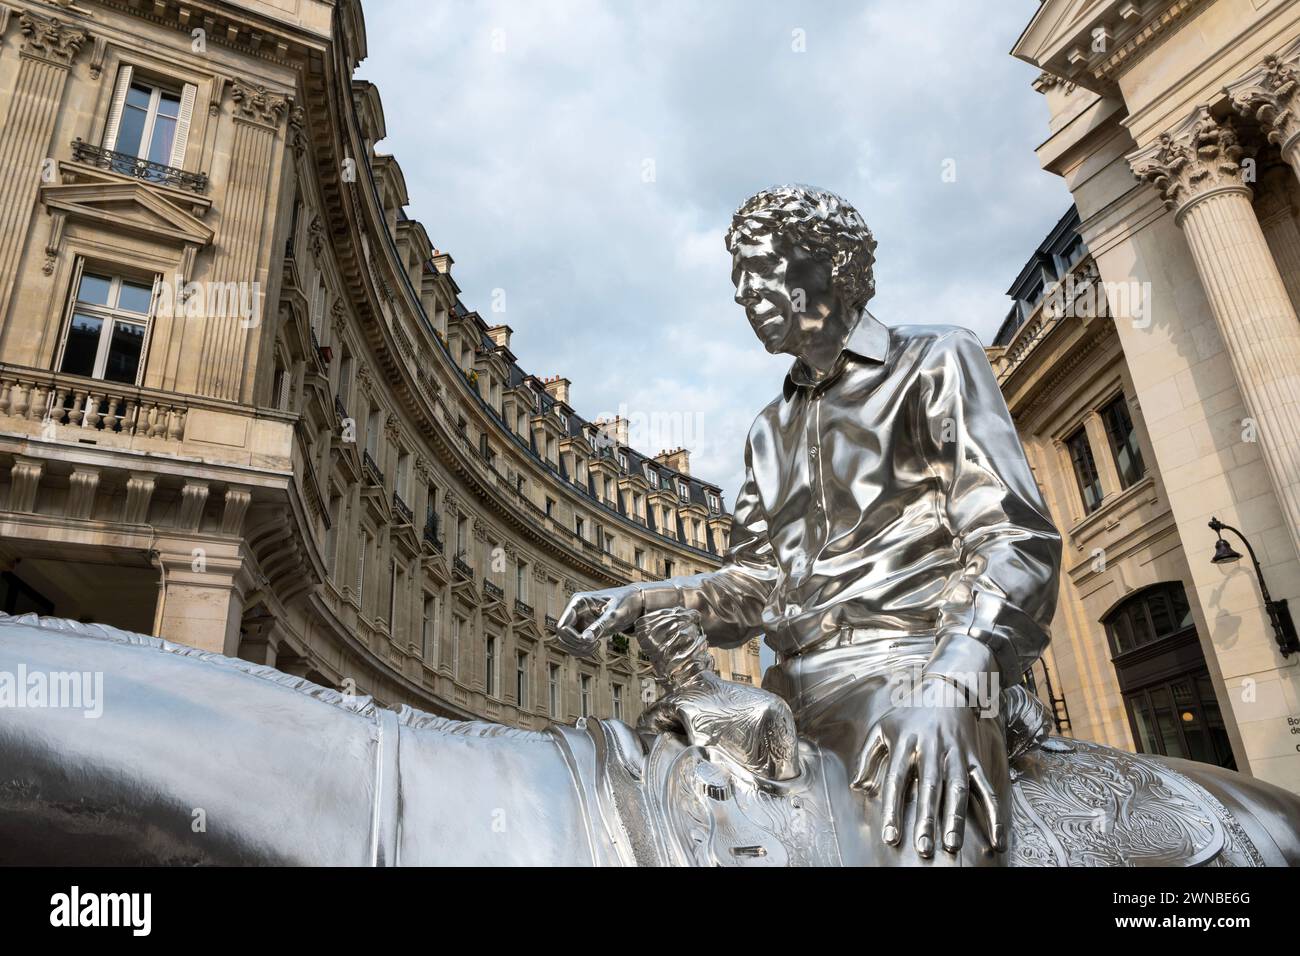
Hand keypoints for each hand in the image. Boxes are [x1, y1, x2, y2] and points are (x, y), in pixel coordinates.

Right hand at [555, 585, 642, 654]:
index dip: (573, 638)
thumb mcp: (614, 615)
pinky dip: (582, 650)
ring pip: (565, 641)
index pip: (562, 626)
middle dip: (575, 645)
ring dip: (577, 649)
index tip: (590, 642)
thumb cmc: (626, 604)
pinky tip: (596, 647)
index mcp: (577, 602)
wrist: (635, 603)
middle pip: (561, 635)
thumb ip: (599, 626)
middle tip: (594, 646)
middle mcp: (574, 610)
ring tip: (595, 647)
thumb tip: (585, 639)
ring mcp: (578, 619)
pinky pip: (574, 643)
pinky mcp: (583, 627)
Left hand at [852, 677, 1007, 858]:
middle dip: (926, 819)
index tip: (890, 837)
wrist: (946, 688)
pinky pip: (986, 788)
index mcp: (905, 743)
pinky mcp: (974, 758)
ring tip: (951, 844)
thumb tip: (857, 786)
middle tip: (923, 847)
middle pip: (929, 787)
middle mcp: (931, 749)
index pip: (896, 780)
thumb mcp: (881, 727)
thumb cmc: (908, 714)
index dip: (892, 809)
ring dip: (956, 817)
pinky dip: (993, 814)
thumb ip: (866, 756)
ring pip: (957, 788)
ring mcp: (955, 754)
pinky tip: (997, 838)